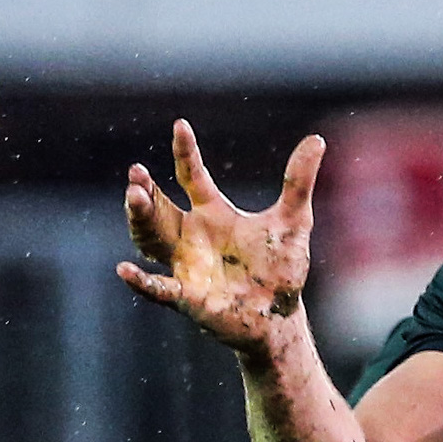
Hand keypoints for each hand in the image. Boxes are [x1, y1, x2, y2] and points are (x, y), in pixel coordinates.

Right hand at [117, 119, 325, 355]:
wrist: (280, 316)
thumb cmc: (280, 268)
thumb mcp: (293, 221)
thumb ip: (299, 181)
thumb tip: (317, 140)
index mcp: (213, 213)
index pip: (192, 176)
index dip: (185, 152)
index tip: (180, 125)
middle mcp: (192, 236)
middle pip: (160, 208)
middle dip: (146, 191)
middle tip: (136, 172)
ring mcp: (186, 266)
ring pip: (152, 239)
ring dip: (141, 220)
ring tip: (134, 198)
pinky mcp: (187, 297)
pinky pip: (158, 288)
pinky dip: (142, 282)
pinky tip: (124, 270)